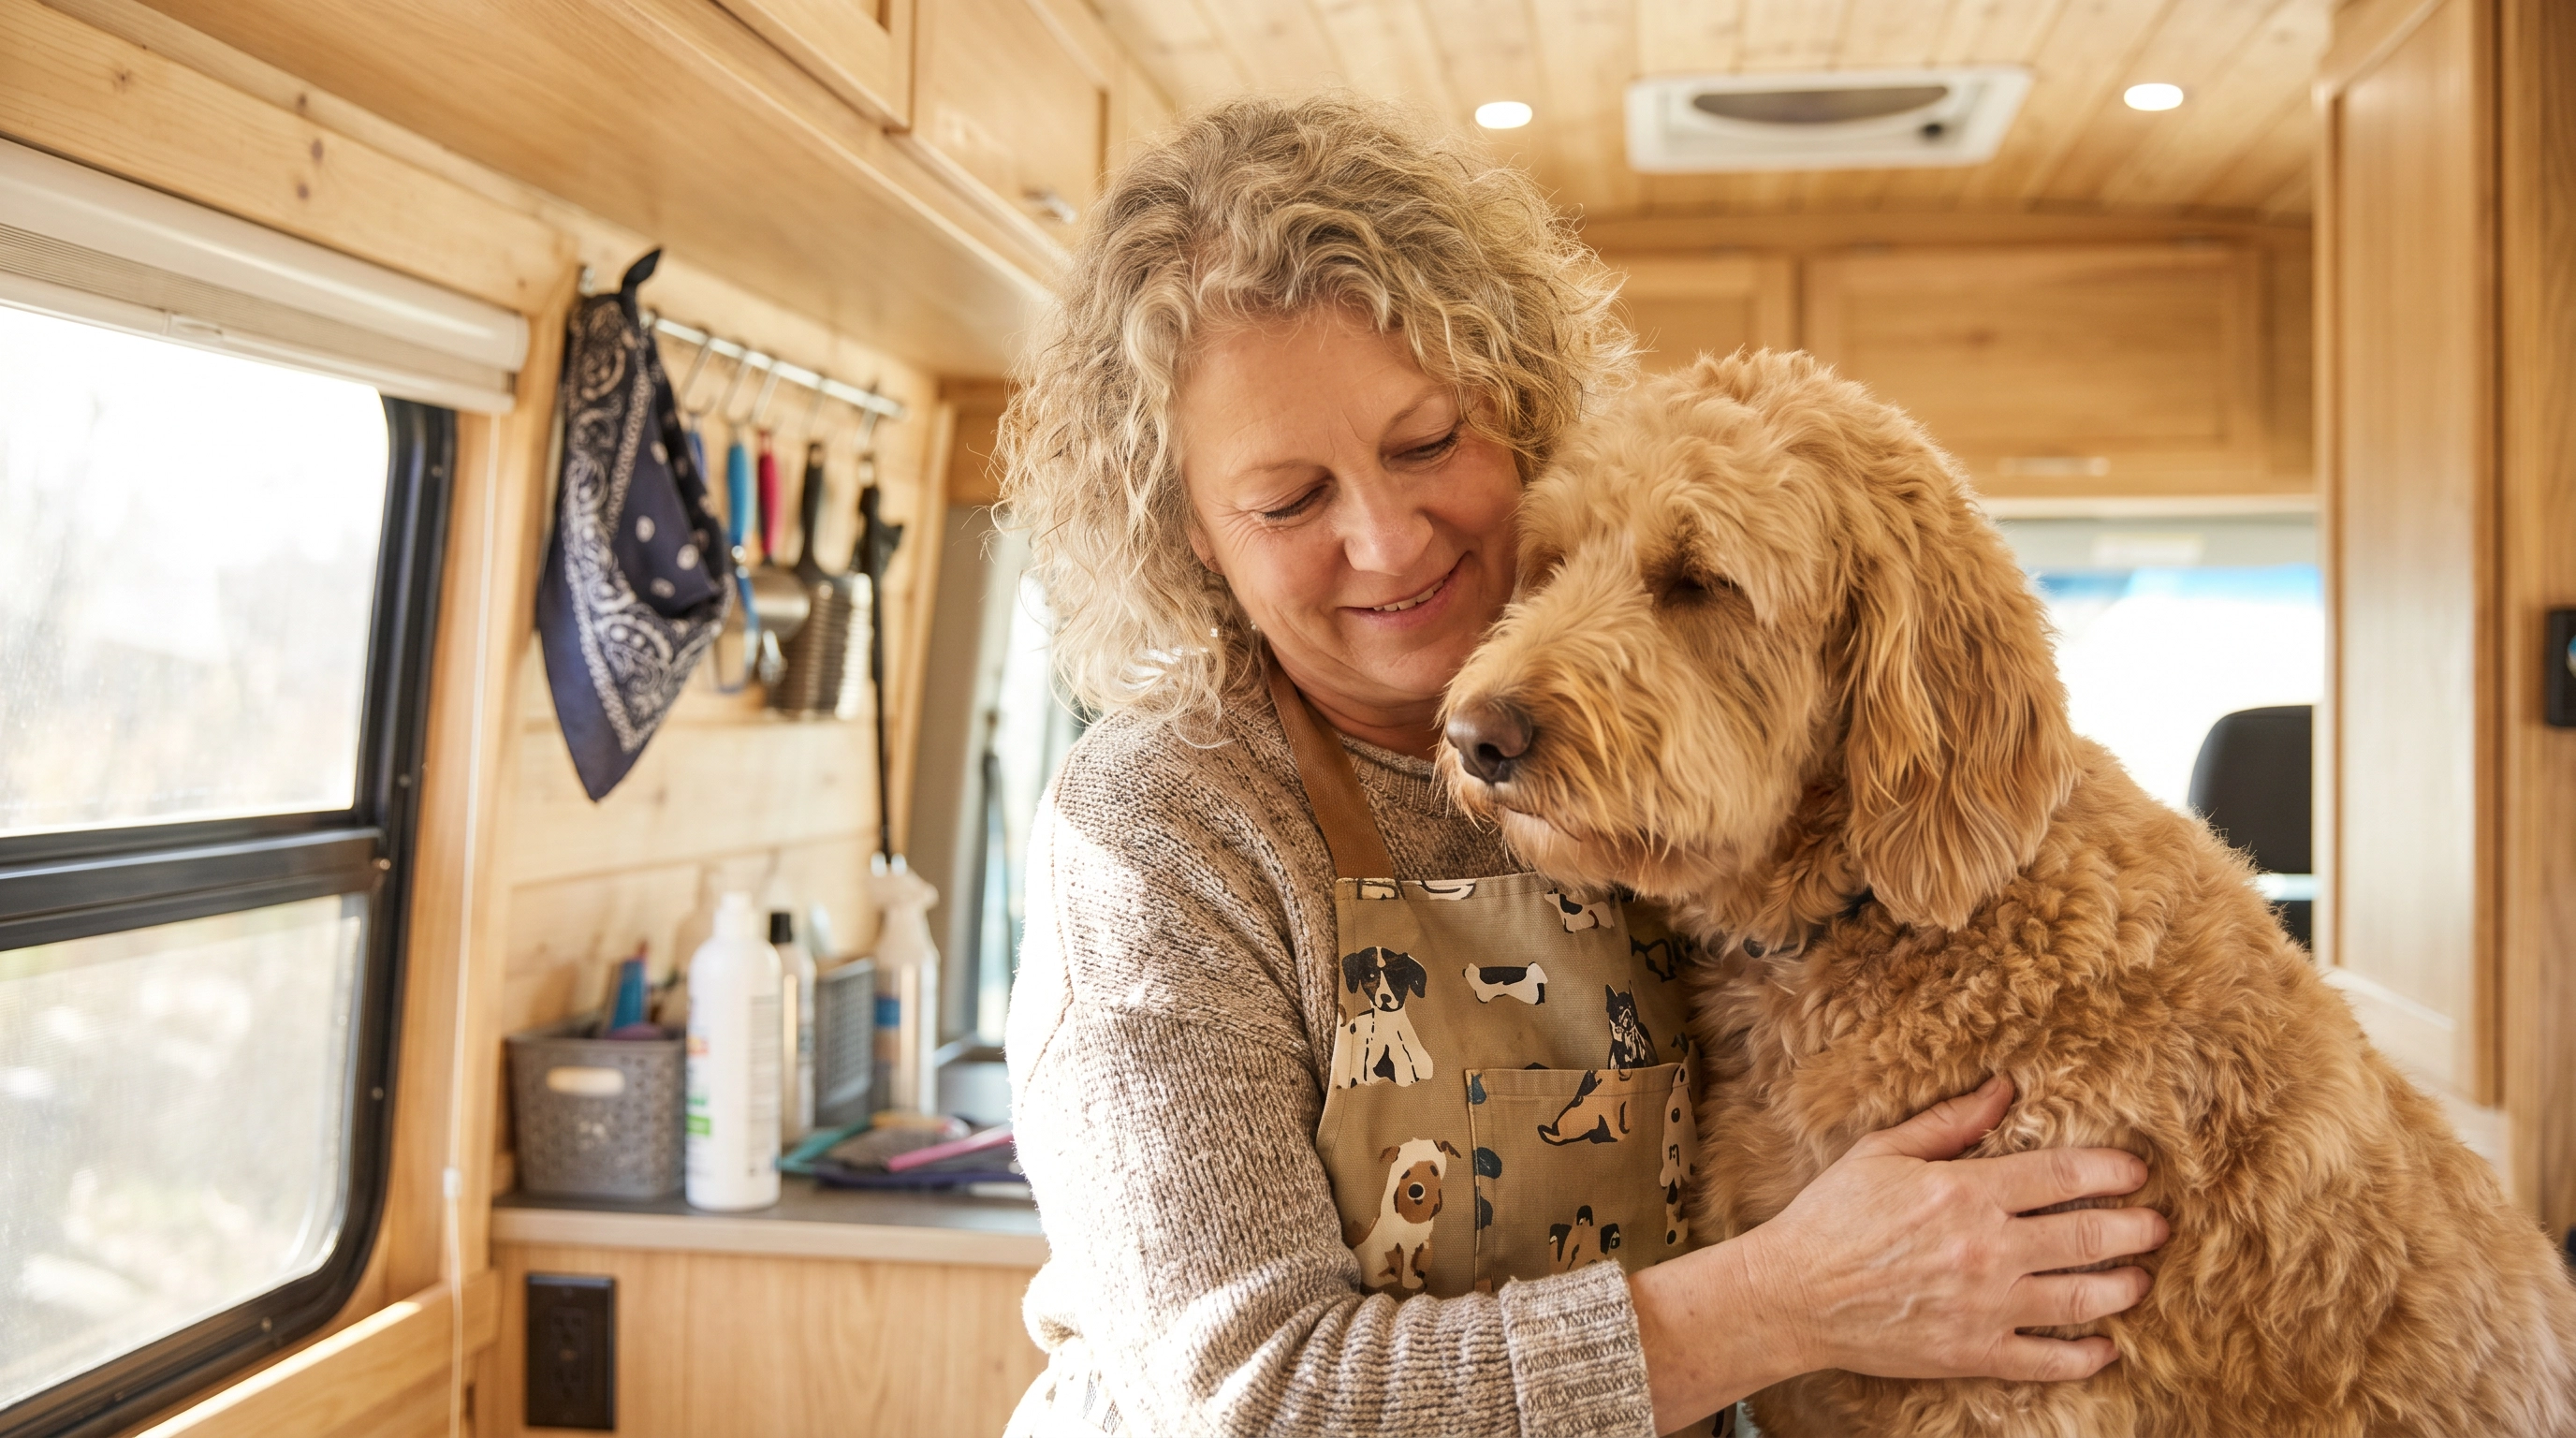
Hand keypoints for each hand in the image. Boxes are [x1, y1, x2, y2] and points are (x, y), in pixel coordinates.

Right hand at [1631, 1076, 2165, 1432]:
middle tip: (2158, 1226)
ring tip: (2141, 1279)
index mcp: (1966, 1193)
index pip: (2062, 1177)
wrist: (1793, 1295)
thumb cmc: (1832, 1217)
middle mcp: (1987, 1250)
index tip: (2138, 1175)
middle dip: (2136, 1230)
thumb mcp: (1883, 1152)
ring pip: (2082, 1299)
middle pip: (2088, 1237)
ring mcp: (1985, 1307)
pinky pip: (2048, 1361)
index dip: (2112, 1173)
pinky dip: (2087, 1357)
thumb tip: (2004, 1089)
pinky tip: (2107, 1347)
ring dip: (2123, 1287)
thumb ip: (1950, 1122)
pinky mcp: (1973, 1353)